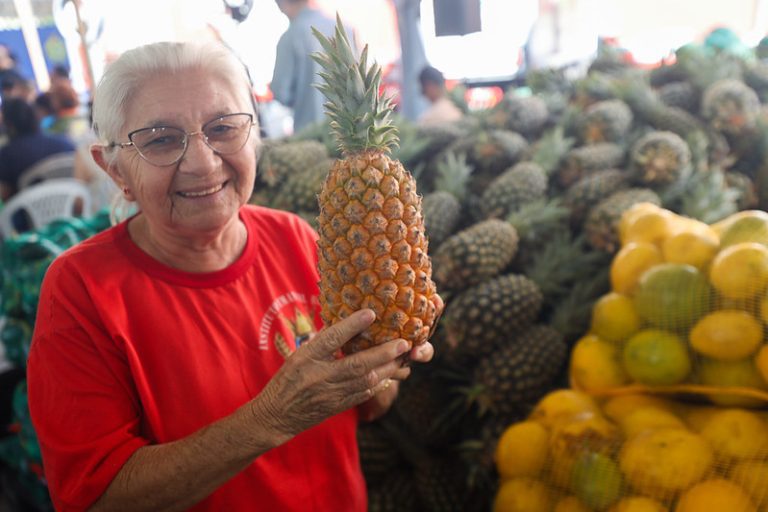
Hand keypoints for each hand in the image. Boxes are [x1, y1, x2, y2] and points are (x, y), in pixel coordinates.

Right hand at [250, 309, 409, 442]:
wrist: (277, 415)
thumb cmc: (288, 380)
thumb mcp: (299, 355)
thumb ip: (322, 341)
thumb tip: (349, 323)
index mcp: (307, 357)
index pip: (331, 339)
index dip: (352, 325)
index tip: (371, 313)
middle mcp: (320, 376)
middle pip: (356, 364)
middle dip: (383, 353)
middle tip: (403, 342)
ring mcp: (331, 394)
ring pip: (365, 381)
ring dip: (387, 368)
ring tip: (403, 357)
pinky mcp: (339, 406)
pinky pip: (364, 394)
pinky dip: (379, 383)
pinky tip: (390, 374)